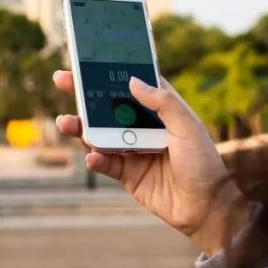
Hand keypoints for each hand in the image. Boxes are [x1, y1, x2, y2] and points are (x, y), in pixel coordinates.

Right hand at [53, 70, 250, 255]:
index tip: (90, 60)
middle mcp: (144, 127)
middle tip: (62, 80)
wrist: (206, 208)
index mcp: (161, 111)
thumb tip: (132, 81)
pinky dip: (95, 158)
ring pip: (100, 133)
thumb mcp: (188, 127)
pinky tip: (92, 156)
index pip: (133, 85)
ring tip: (66, 122)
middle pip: (109, 106)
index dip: (112, 72)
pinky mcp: (127, 174)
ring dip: (81, 127)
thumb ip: (163, 103)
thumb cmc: (204, 164)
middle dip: (84, 94)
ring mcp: (133, 150)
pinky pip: (105, 163)